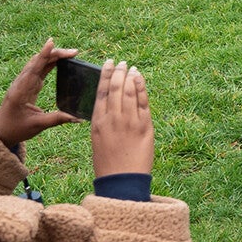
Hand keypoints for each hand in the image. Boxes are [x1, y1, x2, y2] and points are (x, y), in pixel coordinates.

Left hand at [0, 39, 80, 147]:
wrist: (1, 130)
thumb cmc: (16, 128)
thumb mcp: (37, 125)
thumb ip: (58, 119)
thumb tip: (79, 118)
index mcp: (21, 92)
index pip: (33, 69)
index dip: (43, 55)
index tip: (51, 43)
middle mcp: (21, 83)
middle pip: (37, 62)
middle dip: (55, 54)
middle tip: (75, 52)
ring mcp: (23, 83)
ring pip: (38, 63)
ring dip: (53, 56)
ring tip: (71, 54)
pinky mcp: (27, 84)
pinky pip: (38, 69)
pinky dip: (49, 62)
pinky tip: (59, 59)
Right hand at [91, 61, 153, 177]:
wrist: (121, 180)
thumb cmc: (108, 162)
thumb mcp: (98, 139)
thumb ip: (104, 121)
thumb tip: (110, 106)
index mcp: (97, 122)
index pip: (101, 93)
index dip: (105, 76)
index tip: (108, 64)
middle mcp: (112, 118)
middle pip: (115, 89)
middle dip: (118, 73)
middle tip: (121, 62)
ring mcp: (129, 121)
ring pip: (128, 92)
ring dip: (130, 77)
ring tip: (131, 67)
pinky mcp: (144, 125)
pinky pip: (142, 101)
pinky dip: (141, 87)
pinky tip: (139, 78)